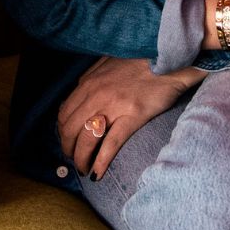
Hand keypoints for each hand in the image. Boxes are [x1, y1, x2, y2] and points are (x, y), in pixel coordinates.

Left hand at [57, 56, 201, 179]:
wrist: (167, 55)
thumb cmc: (139, 60)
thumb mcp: (107, 64)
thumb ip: (92, 79)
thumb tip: (80, 95)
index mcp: (88, 83)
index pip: (63, 114)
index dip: (62, 133)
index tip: (68, 142)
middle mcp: (95, 94)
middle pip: (70, 130)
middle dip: (68, 149)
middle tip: (74, 159)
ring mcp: (113, 106)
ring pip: (86, 140)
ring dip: (81, 159)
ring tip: (84, 169)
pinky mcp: (133, 116)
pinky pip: (110, 144)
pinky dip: (101, 162)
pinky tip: (97, 173)